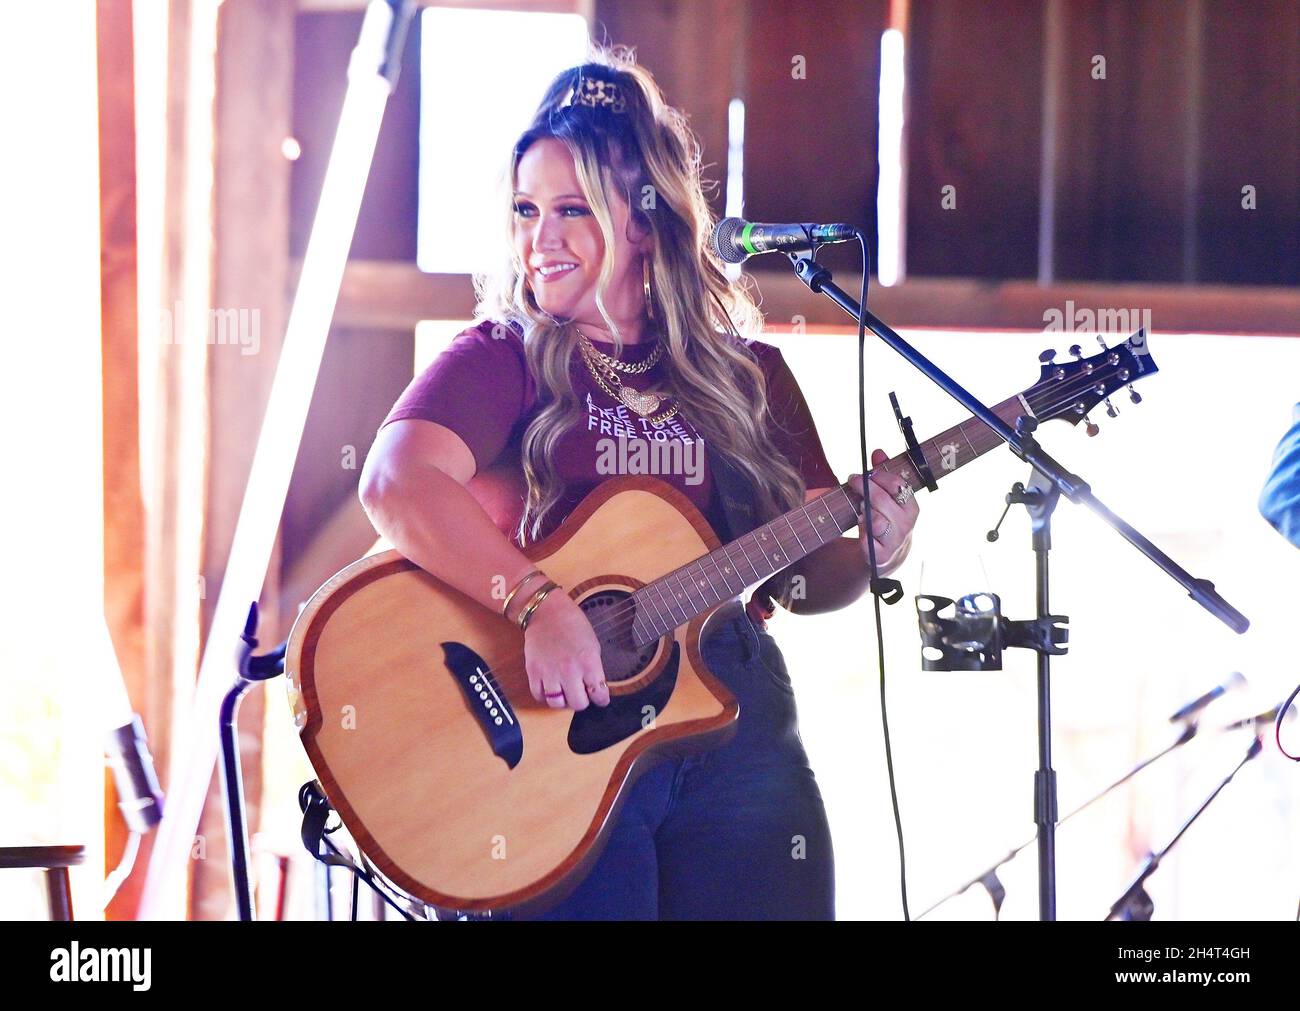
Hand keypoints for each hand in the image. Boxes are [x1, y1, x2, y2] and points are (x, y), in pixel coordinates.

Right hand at [520, 589, 610, 709]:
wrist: (547, 612)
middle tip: (580, 691)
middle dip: (582, 700)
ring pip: (557, 704)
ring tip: (564, 690)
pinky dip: (545, 695)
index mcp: (589, 663)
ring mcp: (550, 673)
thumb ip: (594, 669)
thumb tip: (595, 688)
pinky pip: (539, 696)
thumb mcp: (593, 645)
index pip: (599, 695)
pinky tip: (550, 687)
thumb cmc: (573, 625)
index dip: (601, 698)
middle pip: (578, 704)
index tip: (599, 696)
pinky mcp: (533, 672)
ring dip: (562, 700)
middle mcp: (570, 671)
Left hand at [847, 449, 919, 573]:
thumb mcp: (888, 497)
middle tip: (853, 481)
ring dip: (863, 512)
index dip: (879, 476)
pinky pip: (867, 541)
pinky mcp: (881, 556)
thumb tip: (878, 452)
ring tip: (859, 508)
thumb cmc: (886, 519)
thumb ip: (883, 474)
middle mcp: (906, 524)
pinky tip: (860, 526)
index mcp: (911, 506)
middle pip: (882, 500)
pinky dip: (861, 532)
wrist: (887, 556)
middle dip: (865, 488)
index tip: (864, 473)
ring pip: (876, 521)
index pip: (898, 485)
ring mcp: (894, 541)